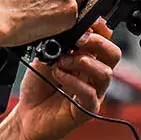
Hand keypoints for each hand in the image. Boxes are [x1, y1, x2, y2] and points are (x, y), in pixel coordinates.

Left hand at [11, 19, 122, 139]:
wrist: (27, 115)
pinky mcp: (87, 110)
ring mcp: (94, 93)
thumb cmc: (38, 87)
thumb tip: (67, 28)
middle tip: (77, 41)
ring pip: (105, 73)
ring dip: (82, 62)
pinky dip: (74, 82)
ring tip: (61, 63)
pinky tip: (59, 76)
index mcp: (88, 59)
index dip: (98, 29)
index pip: (105, 40)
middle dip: (98, 42)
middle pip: (113, 54)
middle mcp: (94, 75)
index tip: (82, 24)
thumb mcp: (45, 58)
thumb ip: (58, 44)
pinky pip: (90, 94)